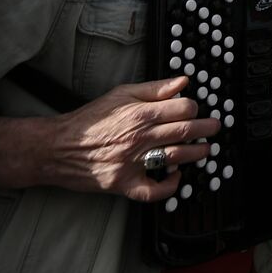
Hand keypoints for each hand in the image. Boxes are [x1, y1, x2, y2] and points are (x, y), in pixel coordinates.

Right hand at [47, 76, 216, 202]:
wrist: (57, 147)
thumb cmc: (90, 120)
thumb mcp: (121, 94)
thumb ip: (155, 88)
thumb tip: (183, 81)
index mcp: (139, 114)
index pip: (183, 109)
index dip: (195, 108)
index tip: (197, 110)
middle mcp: (138, 138)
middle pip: (185, 132)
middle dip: (206, 129)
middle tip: (215, 128)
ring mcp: (131, 162)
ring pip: (175, 158)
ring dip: (196, 154)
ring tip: (206, 150)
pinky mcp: (123, 184)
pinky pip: (152, 191)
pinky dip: (169, 187)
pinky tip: (177, 178)